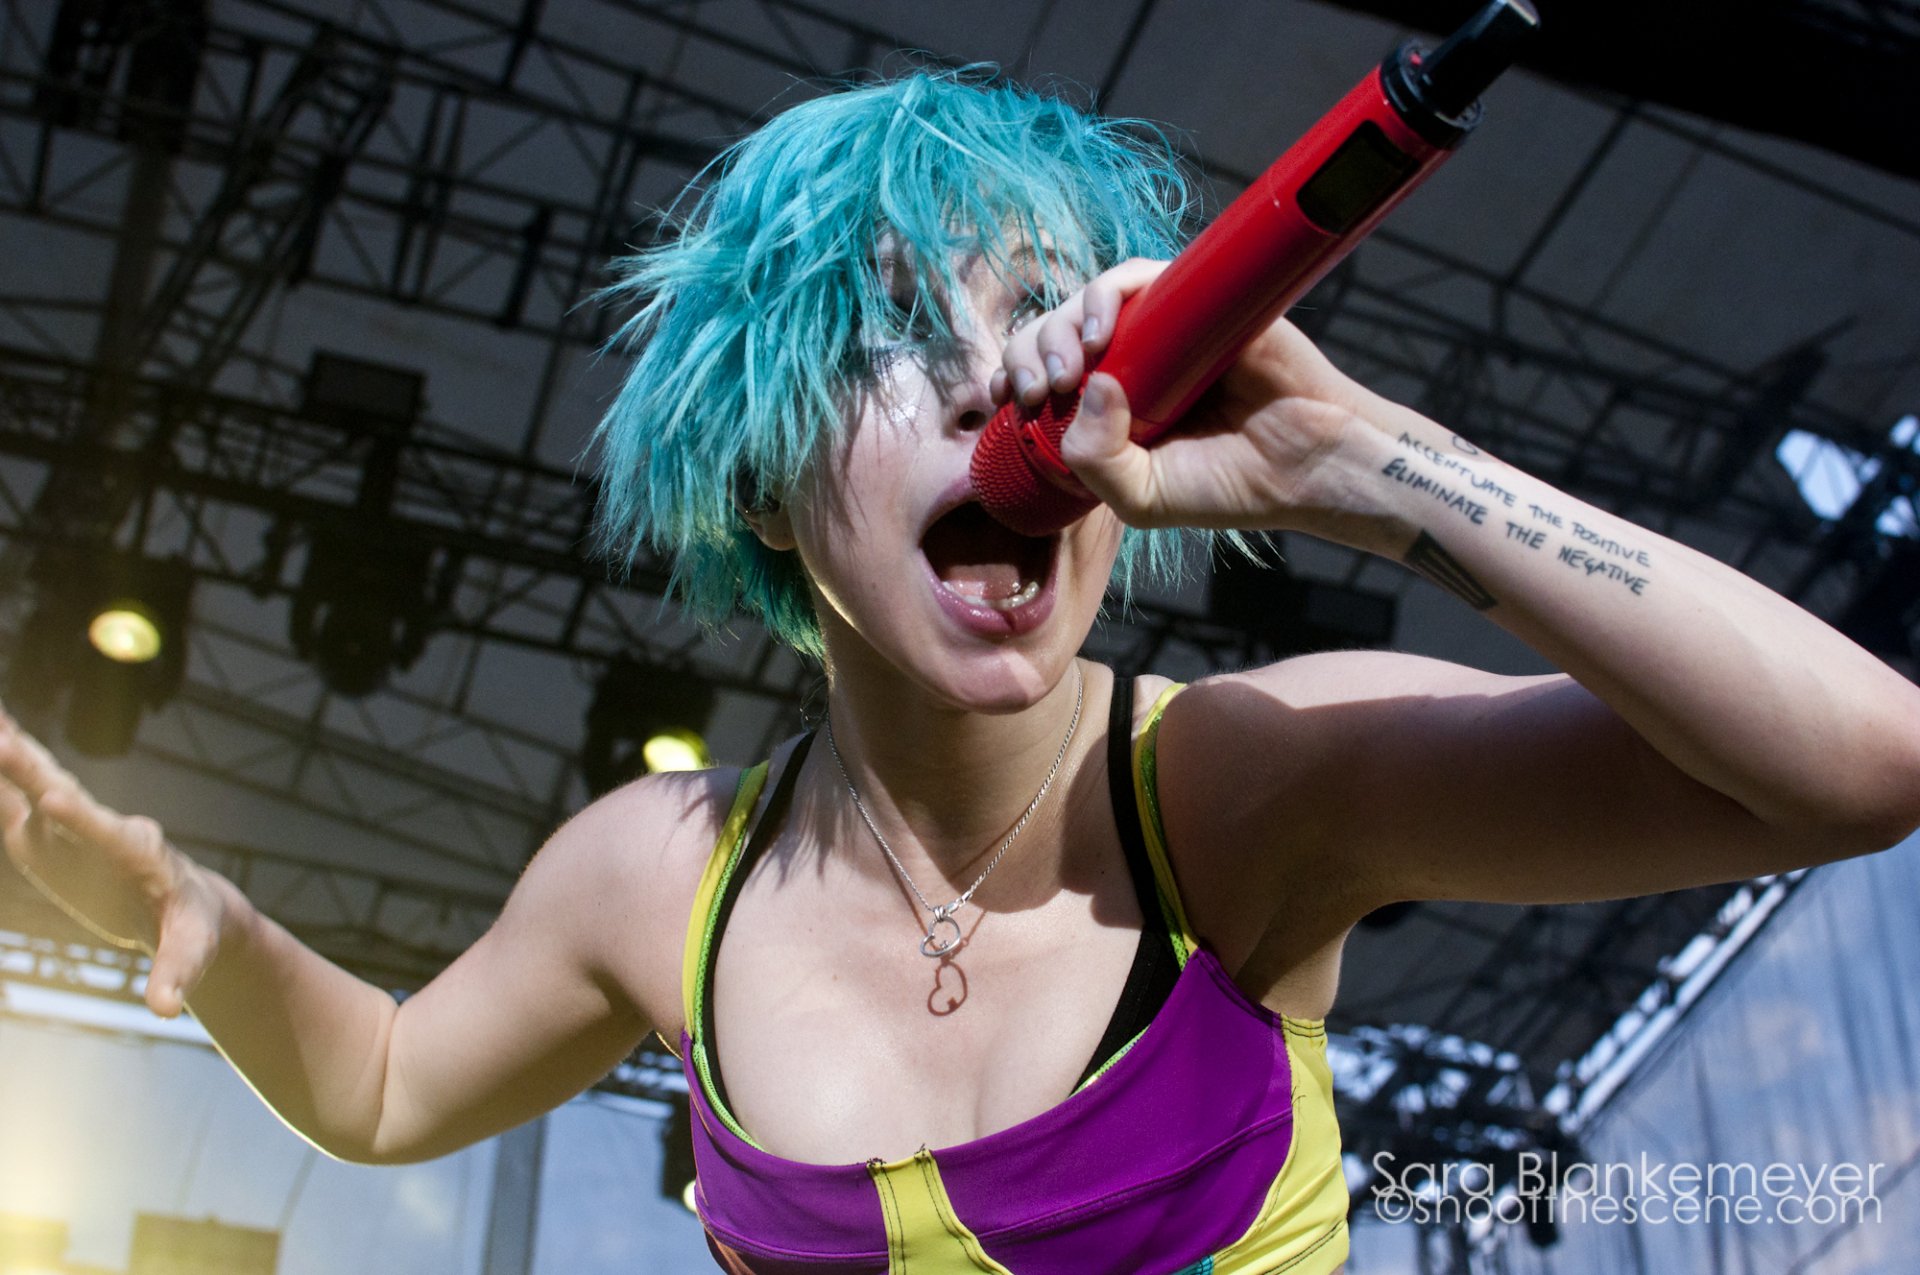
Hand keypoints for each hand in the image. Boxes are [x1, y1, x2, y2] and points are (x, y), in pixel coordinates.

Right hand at [0, 704, 232, 1016]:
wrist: (188, 906)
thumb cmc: (196, 927)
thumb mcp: (193, 951)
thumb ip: (178, 973)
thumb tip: (165, 1009)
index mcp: (141, 856)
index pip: (108, 835)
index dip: (81, 819)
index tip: (53, 800)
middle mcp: (106, 831)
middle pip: (68, 798)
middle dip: (35, 770)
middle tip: (1, 738)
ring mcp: (77, 829)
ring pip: (39, 785)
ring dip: (11, 756)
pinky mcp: (53, 836)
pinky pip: (18, 801)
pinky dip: (0, 776)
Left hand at [993, 257, 1378, 533]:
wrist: (1305, 466)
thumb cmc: (1228, 486)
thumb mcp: (1140, 497)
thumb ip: (1095, 461)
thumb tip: (1088, 384)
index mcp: (1109, 408)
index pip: (1042, 376)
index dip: (1013, 375)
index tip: (1005, 398)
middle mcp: (1129, 362)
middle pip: (1053, 334)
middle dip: (1027, 356)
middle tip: (1038, 392)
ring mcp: (1160, 329)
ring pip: (1085, 301)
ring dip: (1058, 327)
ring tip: (1069, 370)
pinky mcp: (1193, 300)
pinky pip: (1136, 275)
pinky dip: (1104, 292)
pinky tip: (1100, 330)